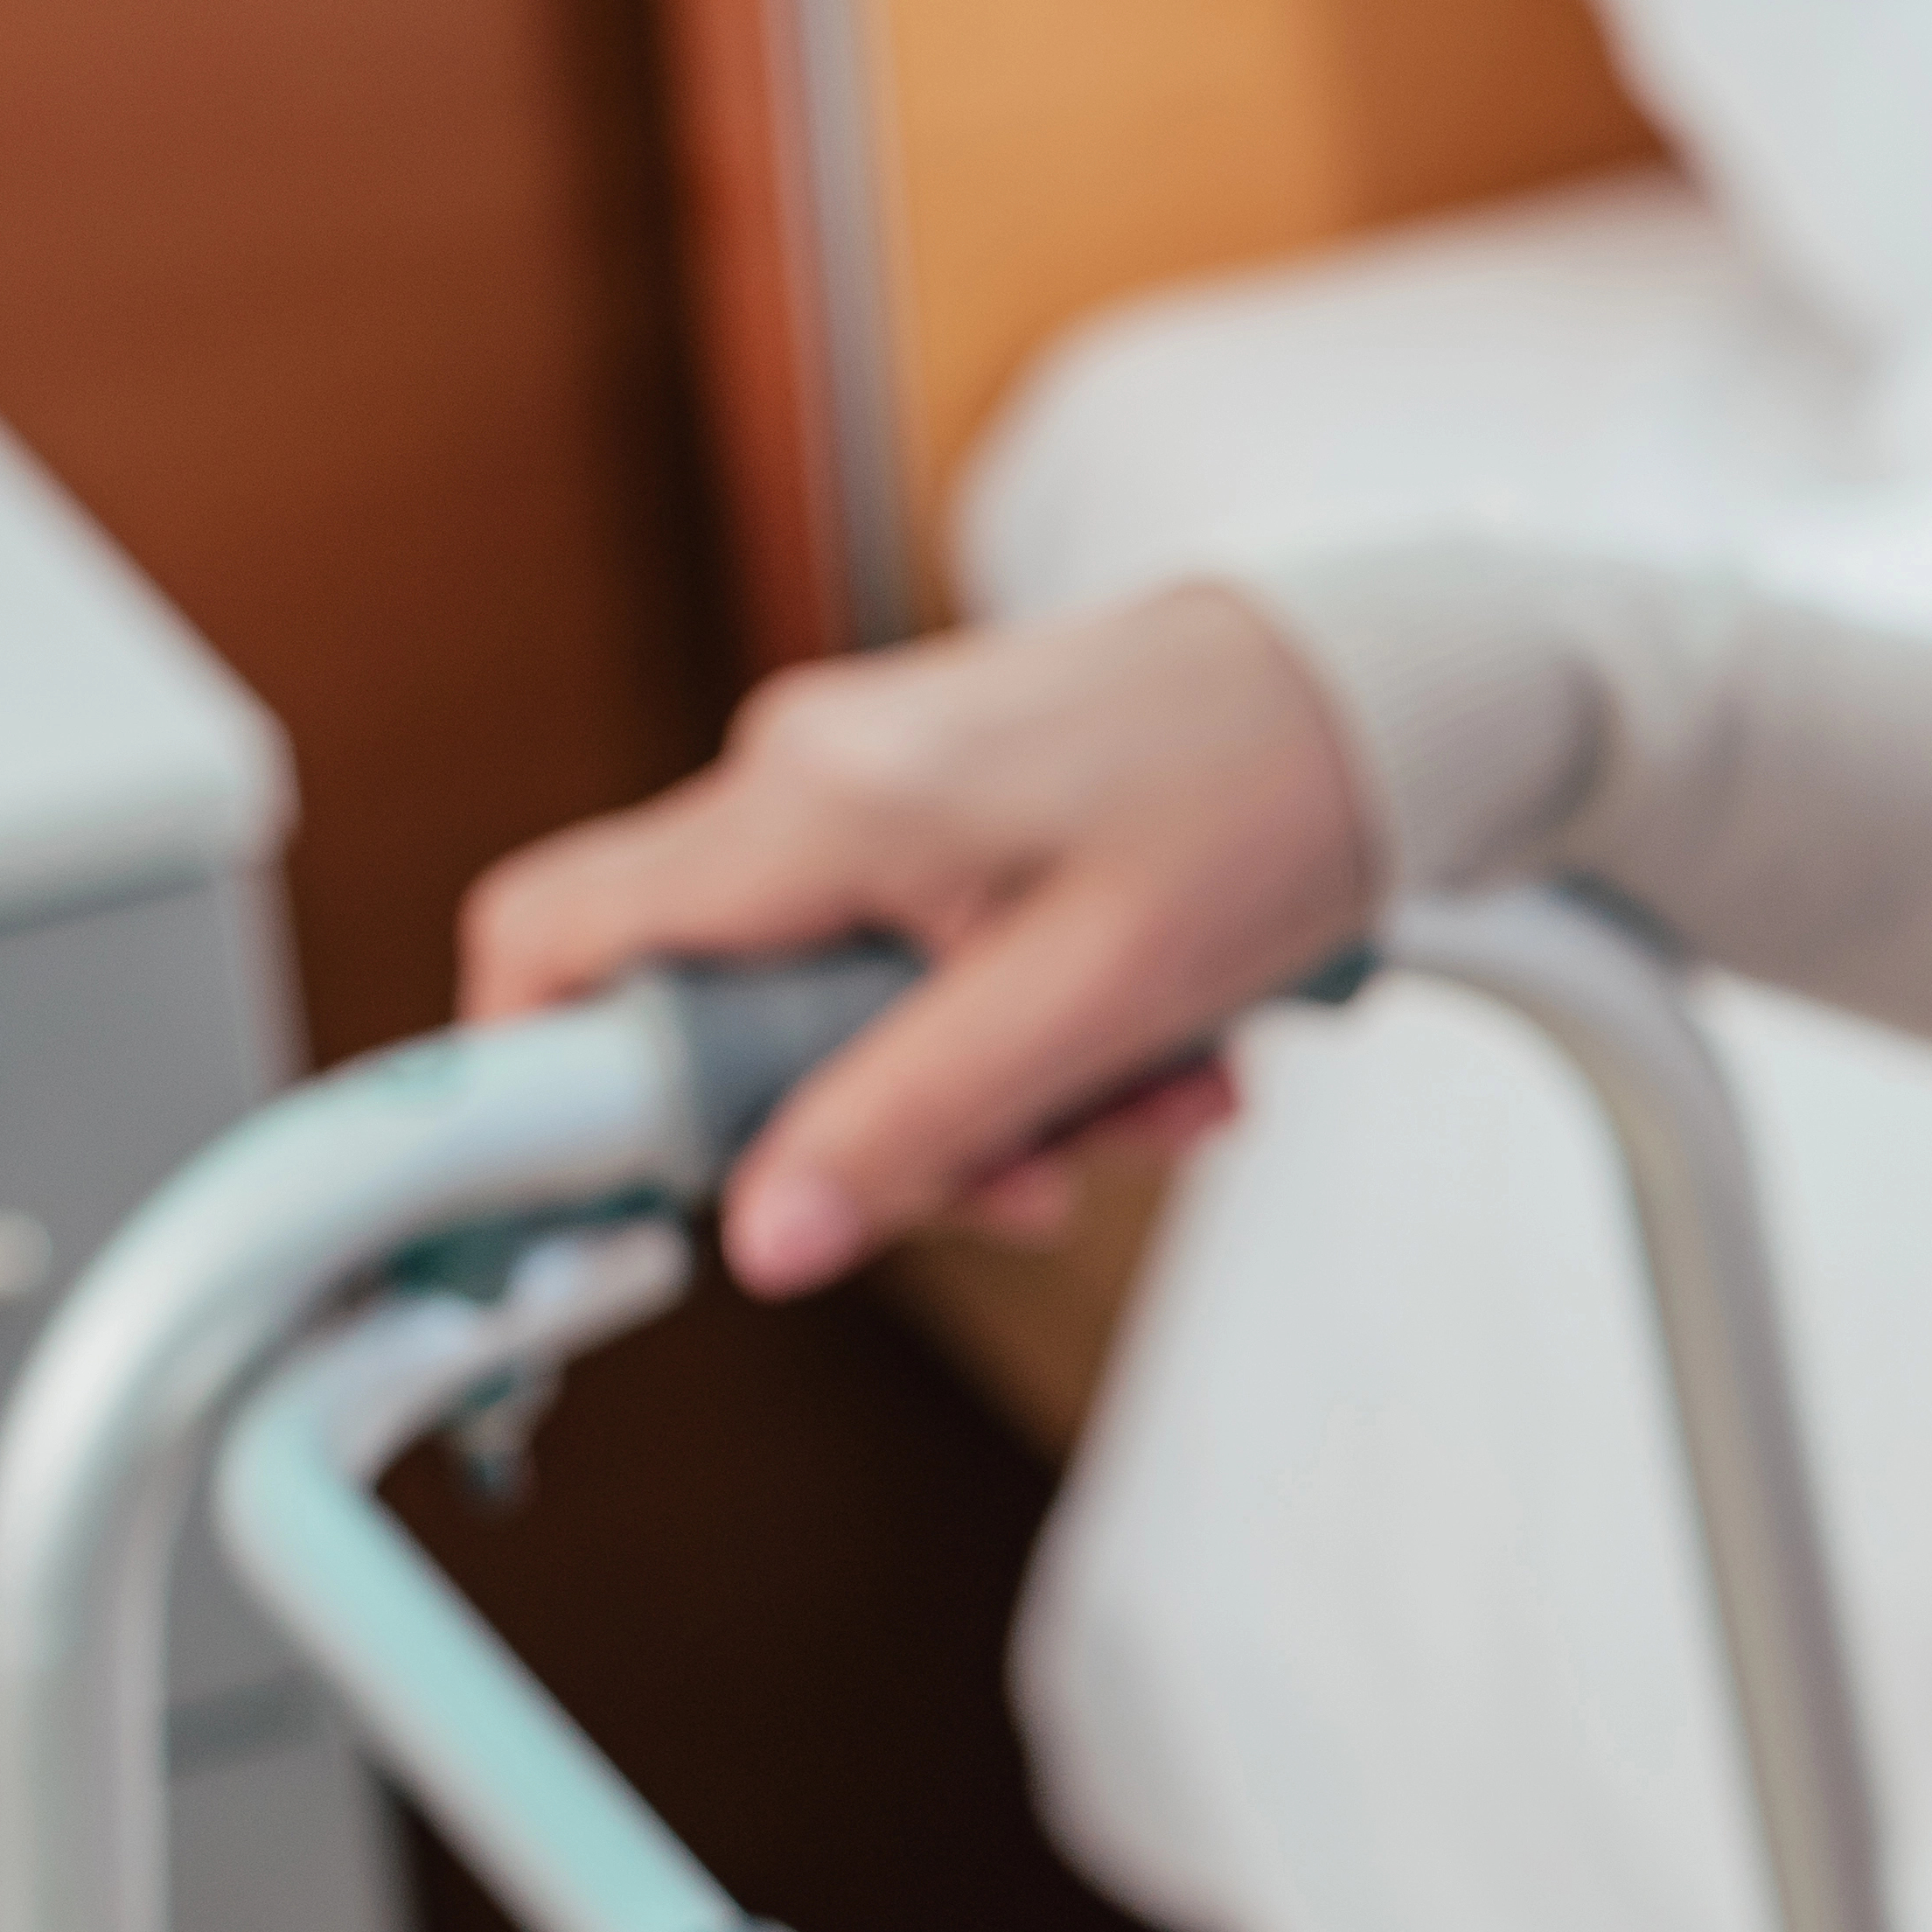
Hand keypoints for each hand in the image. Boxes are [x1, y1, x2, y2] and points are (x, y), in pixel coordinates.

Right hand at [460, 585, 1371, 1294]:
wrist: (1381, 690)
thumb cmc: (1265, 801)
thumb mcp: (1093, 1004)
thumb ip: (913, 1122)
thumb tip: (763, 1241)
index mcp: (812, 803)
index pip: (554, 939)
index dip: (550, 1089)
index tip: (636, 1206)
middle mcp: (804, 777)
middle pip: (721, 1017)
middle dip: (883, 1130)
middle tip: (1046, 1171)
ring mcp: (864, 788)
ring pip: (842, 1015)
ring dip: (995, 1101)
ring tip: (1158, 1097)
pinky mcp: (930, 809)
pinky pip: (916, 966)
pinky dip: (1024, 1036)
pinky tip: (1158, 1048)